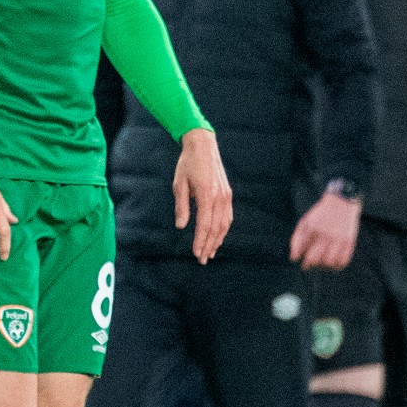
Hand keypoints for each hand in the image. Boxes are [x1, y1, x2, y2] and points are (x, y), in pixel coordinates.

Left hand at [173, 128, 232, 263]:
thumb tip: (181, 226)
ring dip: (217, 240)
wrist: (203, 146)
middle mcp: (220, 197)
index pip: (204, 225)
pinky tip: (217, 237)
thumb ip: (181, 206)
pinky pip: (227, 216)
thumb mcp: (179, 184)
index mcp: (207, 195)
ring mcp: (226, 196)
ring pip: (224, 224)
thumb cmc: (187, 164)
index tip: (196, 254)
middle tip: (202, 259)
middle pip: (216, 228)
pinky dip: (223, 229)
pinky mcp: (227, 194)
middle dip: (209, 245)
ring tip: (210, 252)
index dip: (200, 241)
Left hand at [290, 192, 361, 270]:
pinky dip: (337, 266)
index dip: (301, 260)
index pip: (304, 252)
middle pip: (315, 260)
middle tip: (308, 266)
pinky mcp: (349, 241)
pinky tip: (332, 264)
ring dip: (323, 267)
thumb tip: (294, 258)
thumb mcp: (305, 222)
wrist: (342, 202)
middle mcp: (325, 235)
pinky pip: (343, 261)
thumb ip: (297, 239)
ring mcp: (338, 238)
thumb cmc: (320, 215)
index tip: (300, 260)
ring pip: (329, 263)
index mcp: (312, 229)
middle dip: (310, 265)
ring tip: (320, 265)